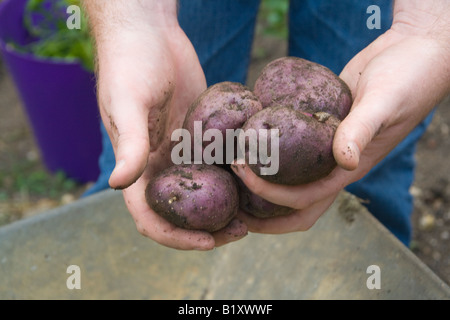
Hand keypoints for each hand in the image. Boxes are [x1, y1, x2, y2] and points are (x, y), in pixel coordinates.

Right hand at [85, 1, 247, 249]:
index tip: (209, 242)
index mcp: (136, 165)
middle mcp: (159, 163)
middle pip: (182, 211)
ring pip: (205, 190)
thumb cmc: (130, 62)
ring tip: (256, 211)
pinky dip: (234, 174)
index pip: (149, 215)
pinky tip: (259, 176)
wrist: (150, 30)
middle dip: (208, 229)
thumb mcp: (126, 101)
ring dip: (226, 206)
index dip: (175, 236)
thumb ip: (128, 142)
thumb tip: (118, 185)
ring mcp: (182, 149)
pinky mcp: (201, 132)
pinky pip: (218, 161)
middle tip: (242, 230)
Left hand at [232, 0, 449, 233]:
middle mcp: (334, 165)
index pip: (304, 199)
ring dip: (261, 185)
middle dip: (263, 214)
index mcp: (348, 169)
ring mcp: (326, 148)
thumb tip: (344, 162)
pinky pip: (292, 149)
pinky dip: (270, 152)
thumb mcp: (385, 102)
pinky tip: (247, 138)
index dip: (270, 195)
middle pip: (297, 206)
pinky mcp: (320, 127)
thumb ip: (363, 130)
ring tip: (229, 173)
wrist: (413, 52)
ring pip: (291, 181)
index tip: (241, 171)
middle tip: (230, 204)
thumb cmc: (408, 78)